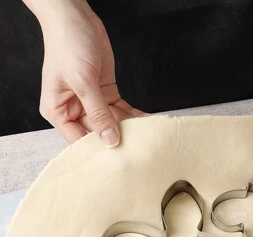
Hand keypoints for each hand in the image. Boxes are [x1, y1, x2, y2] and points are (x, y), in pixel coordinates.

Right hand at [36, 0, 143, 145]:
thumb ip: (98, 112)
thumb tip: (110, 140)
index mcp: (58, 112)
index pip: (79, 140)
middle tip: (137, 148)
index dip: (98, 149)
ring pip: (112, 122)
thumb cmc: (67, 43)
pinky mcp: (104, 93)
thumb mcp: (83, 81)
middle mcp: (74, 110)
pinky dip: (133, 115)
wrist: (74, 15)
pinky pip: (120, 110)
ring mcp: (90, 102)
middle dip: (117, 138)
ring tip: (146, 137)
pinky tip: (146, 122)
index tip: (118, 157)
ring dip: (129, 128)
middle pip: (98, 133)